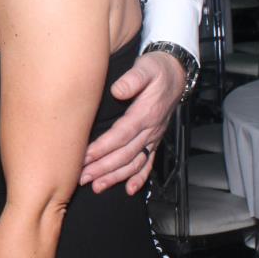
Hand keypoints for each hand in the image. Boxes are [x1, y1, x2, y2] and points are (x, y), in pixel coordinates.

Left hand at [79, 49, 185, 194]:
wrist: (175, 74)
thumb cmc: (157, 70)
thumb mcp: (146, 68)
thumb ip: (133, 79)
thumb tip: (117, 90)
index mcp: (145, 113)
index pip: (121, 134)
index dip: (103, 148)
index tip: (85, 157)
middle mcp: (150, 129)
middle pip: (125, 153)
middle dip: (103, 168)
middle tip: (82, 177)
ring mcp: (153, 137)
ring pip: (134, 162)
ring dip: (116, 176)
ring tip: (97, 186)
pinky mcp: (154, 140)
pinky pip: (148, 163)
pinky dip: (139, 178)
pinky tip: (129, 189)